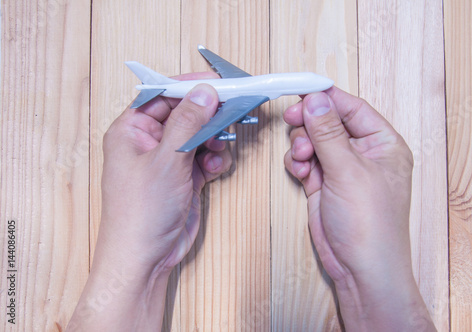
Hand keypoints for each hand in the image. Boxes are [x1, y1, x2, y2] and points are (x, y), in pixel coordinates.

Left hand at [68, 73, 231, 330]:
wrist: (146, 256)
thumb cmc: (141, 210)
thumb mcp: (166, 159)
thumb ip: (187, 122)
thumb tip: (204, 91)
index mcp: (131, 129)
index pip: (162, 95)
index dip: (190, 86)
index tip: (218, 82)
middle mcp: (149, 142)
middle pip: (185, 113)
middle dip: (208, 114)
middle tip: (232, 110)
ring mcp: (168, 160)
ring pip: (199, 134)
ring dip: (213, 138)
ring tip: (220, 146)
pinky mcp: (184, 177)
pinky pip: (205, 156)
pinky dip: (214, 158)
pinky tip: (214, 167)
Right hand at [283, 86, 435, 330]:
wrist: (359, 267)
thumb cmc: (370, 224)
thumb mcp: (349, 171)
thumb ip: (328, 133)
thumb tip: (316, 100)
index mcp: (382, 144)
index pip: (352, 108)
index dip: (326, 98)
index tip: (302, 90)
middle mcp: (362, 153)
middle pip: (328, 122)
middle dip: (310, 125)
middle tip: (294, 124)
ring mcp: (341, 169)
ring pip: (313, 140)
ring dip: (302, 146)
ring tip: (304, 161)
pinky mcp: (324, 183)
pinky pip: (305, 160)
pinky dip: (299, 163)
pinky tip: (302, 174)